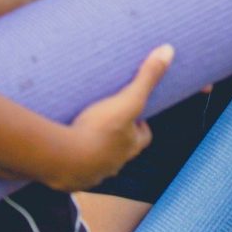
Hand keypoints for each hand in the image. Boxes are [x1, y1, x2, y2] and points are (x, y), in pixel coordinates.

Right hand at [43, 44, 173, 190]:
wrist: (62, 159)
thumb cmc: (99, 130)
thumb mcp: (128, 99)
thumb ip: (147, 77)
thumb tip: (169, 51)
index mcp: (130, 147)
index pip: (143, 137)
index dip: (140, 124)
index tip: (134, 111)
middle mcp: (114, 165)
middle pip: (120, 151)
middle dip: (116, 137)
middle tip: (106, 118)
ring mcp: (92, 175)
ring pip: (97, 163)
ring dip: (93, 150)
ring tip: (82, 132)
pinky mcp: (69, 181)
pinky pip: (73, 172)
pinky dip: (71, 162)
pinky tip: (62, 151)